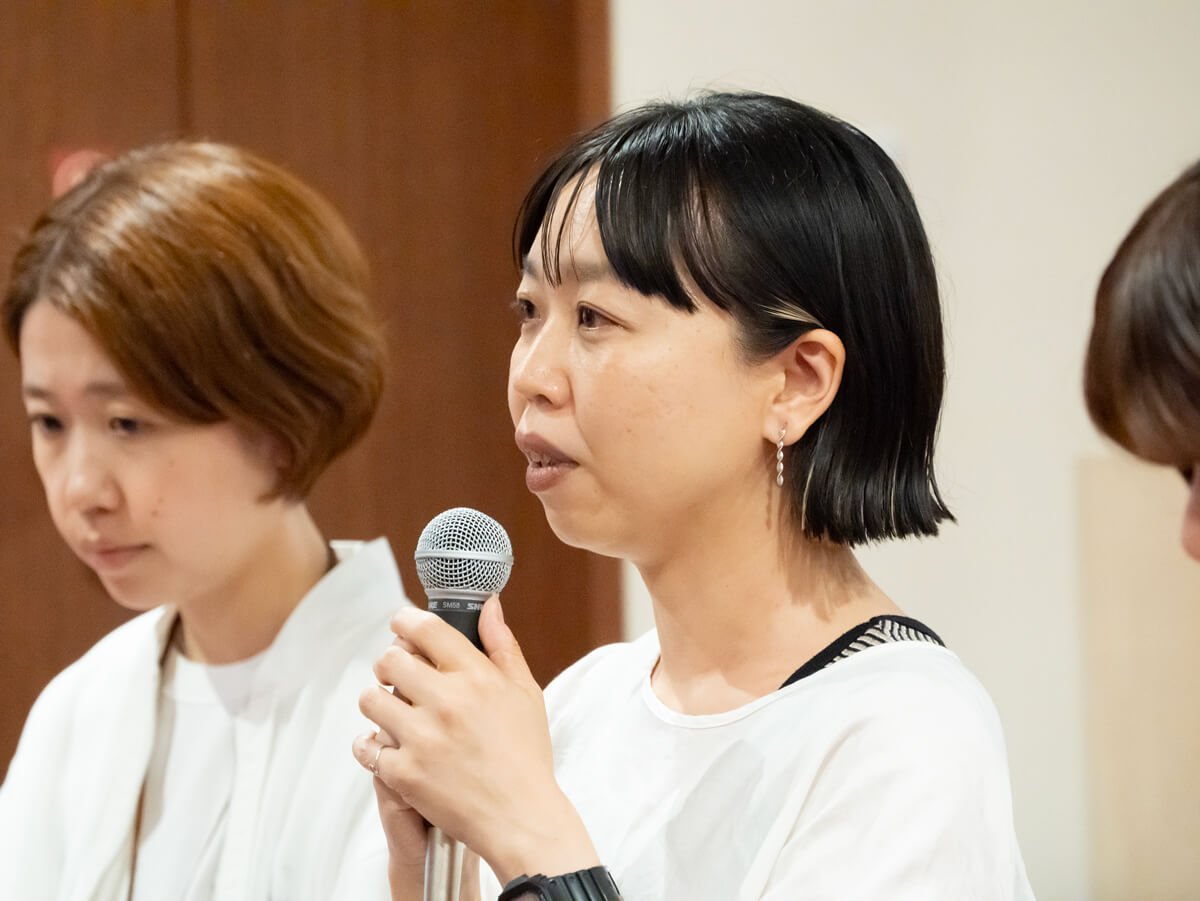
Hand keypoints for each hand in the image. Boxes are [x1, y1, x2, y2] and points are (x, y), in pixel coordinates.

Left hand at [355, 596, 599, 882]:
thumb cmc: (525, 754)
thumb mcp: (524, 692)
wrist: (521, 817)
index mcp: (477, 676)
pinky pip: (366, 746)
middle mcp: (447, 702)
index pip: (425, 628)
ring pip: (370, 699)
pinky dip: (372, 746)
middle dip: (390, 663)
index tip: (401, 624)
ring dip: (378, 702)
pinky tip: (389, 746)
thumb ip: (501, 645)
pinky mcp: (404, 774)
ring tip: (394, 712)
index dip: (405, 620)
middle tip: (399, 676)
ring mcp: (422, 739)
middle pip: (389, 659)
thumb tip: (488, 606)